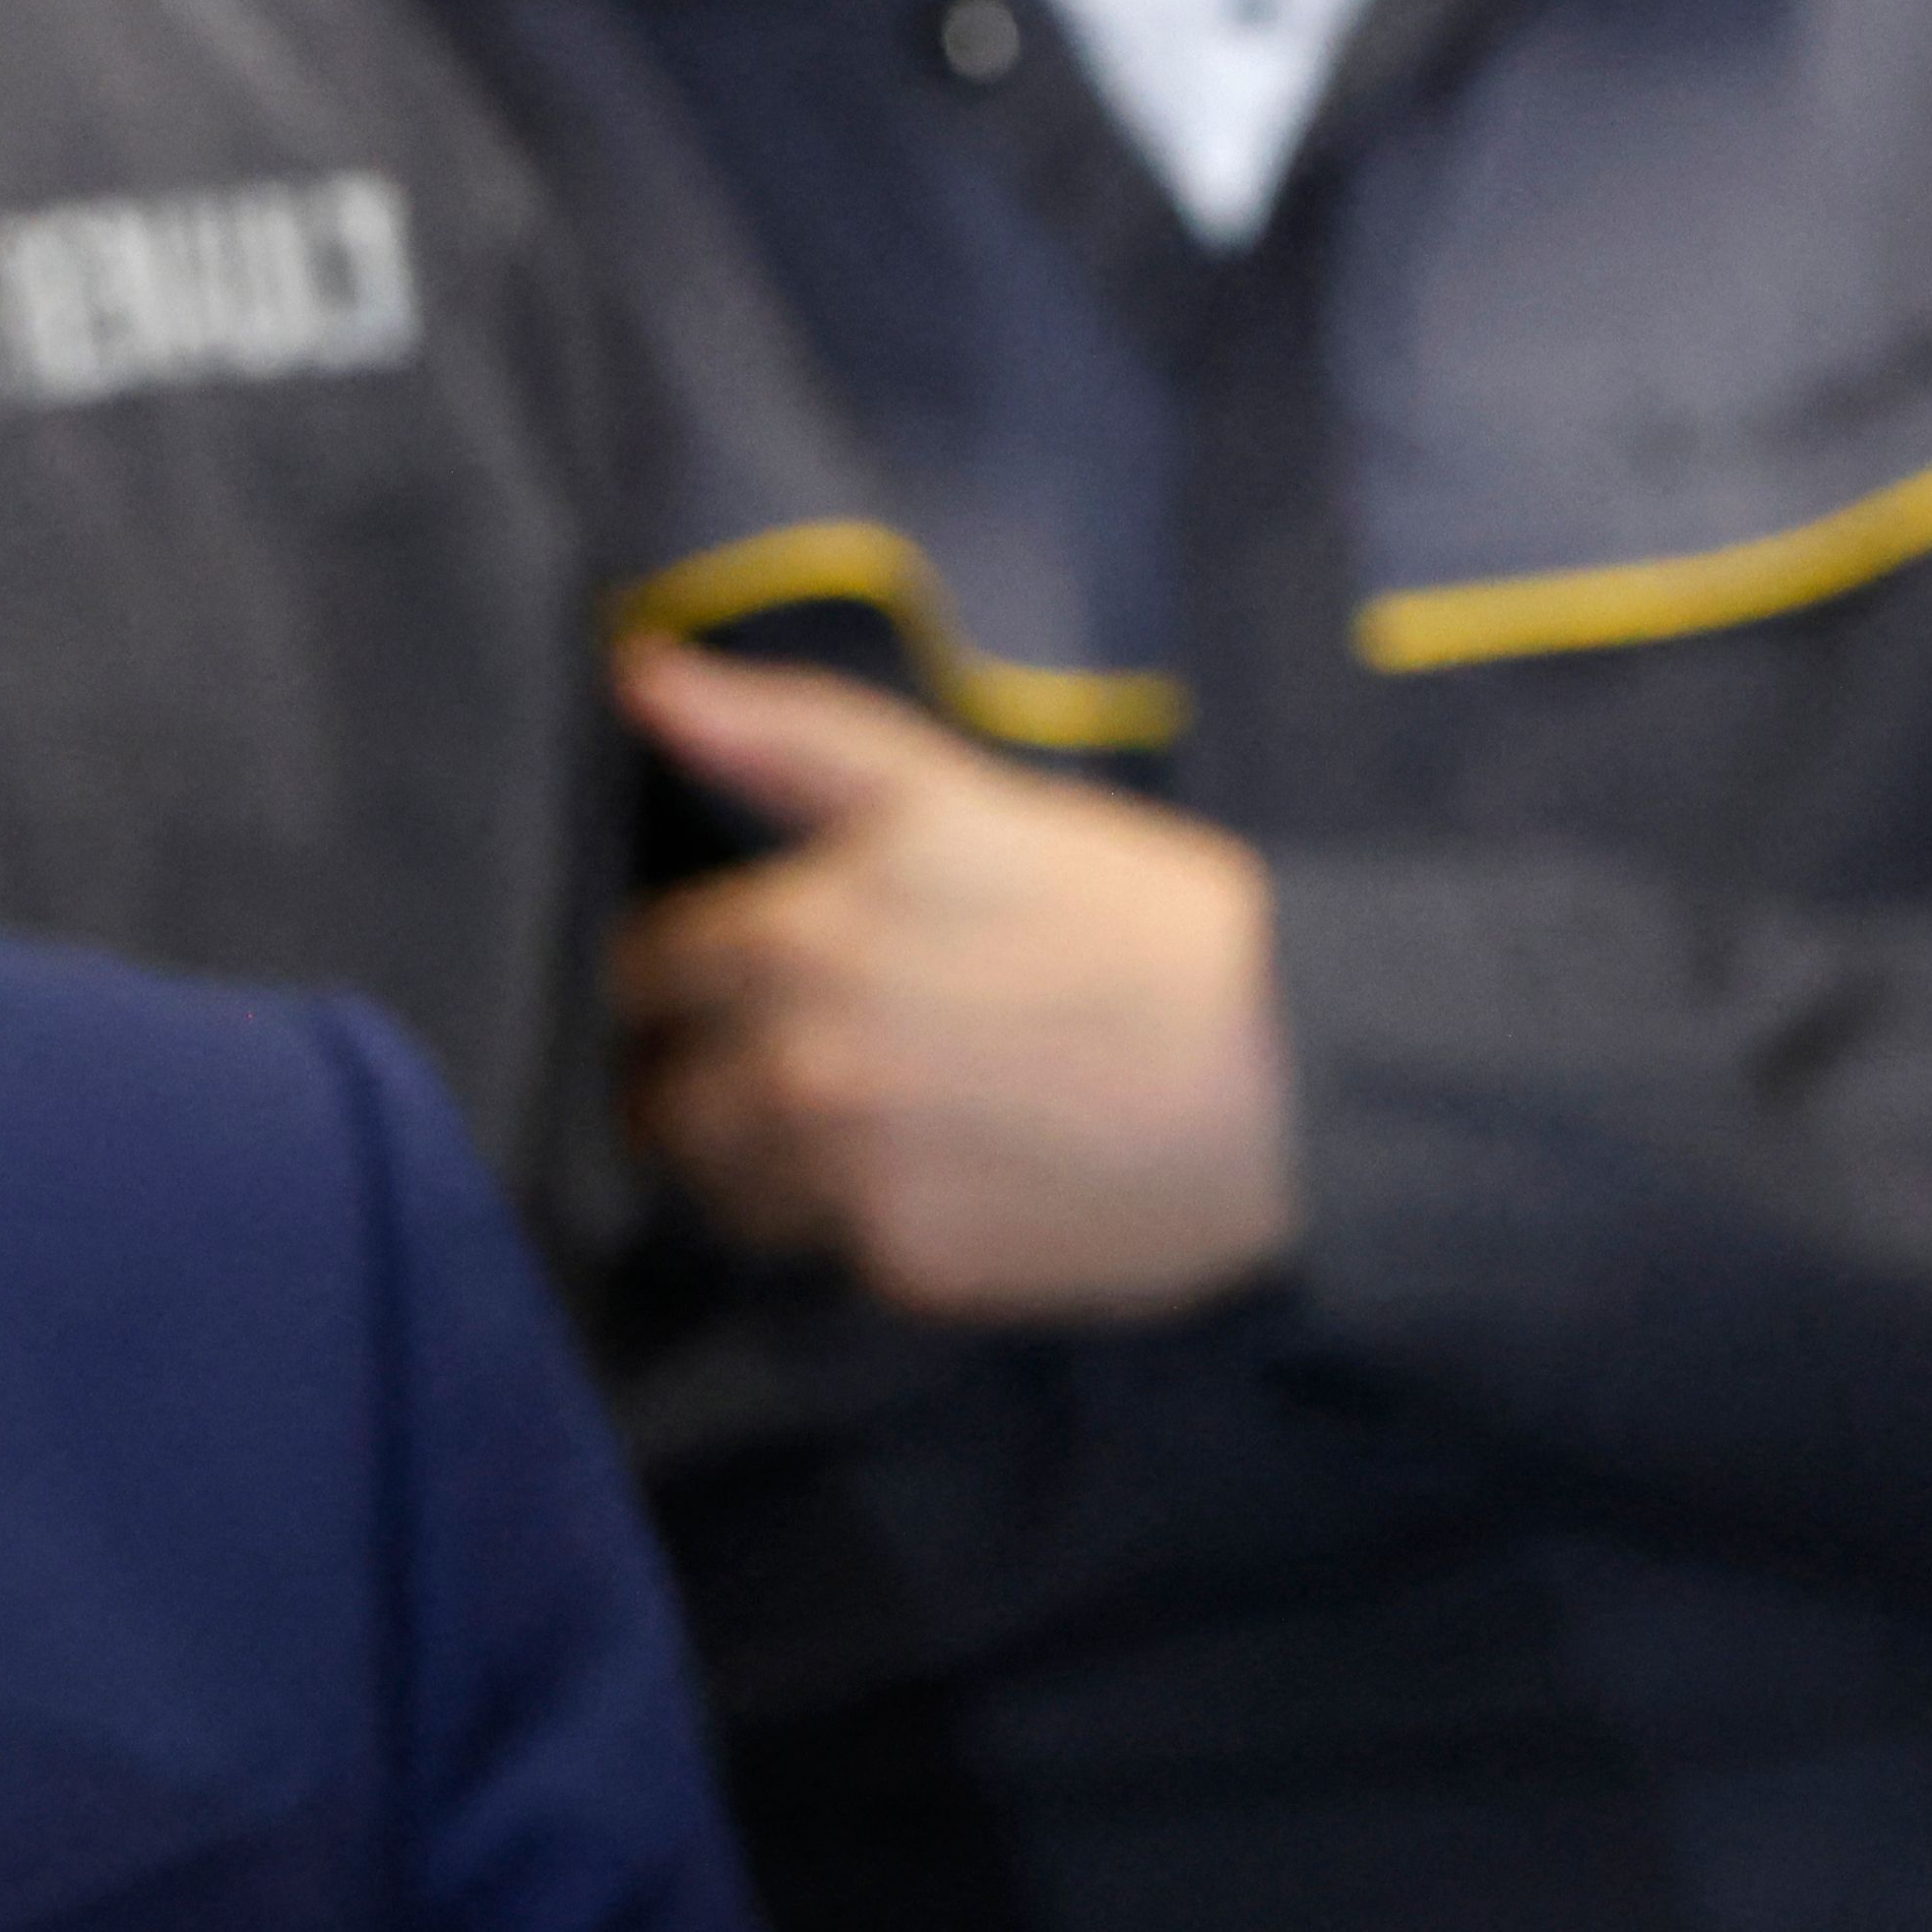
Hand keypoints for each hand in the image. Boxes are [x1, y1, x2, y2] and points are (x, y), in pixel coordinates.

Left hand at [614, 644, 1296, 1320]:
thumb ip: (786, 739)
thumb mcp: (957, 800)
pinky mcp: (900, 1260)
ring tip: (872, 1127)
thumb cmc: (1135, 920)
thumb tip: (638, 672)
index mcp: (790, 936)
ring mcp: (841, 1170)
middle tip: (804, 1063)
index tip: (729, 982)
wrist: (1293, 1074)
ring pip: (722, 1187)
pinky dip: (857, 1221)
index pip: (643, 973)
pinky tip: (944, 1177)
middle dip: (705, 1079)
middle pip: (662, 1097)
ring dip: (759, 1163)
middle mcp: (792, 1061)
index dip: (679, 978)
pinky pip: (819, 1250)